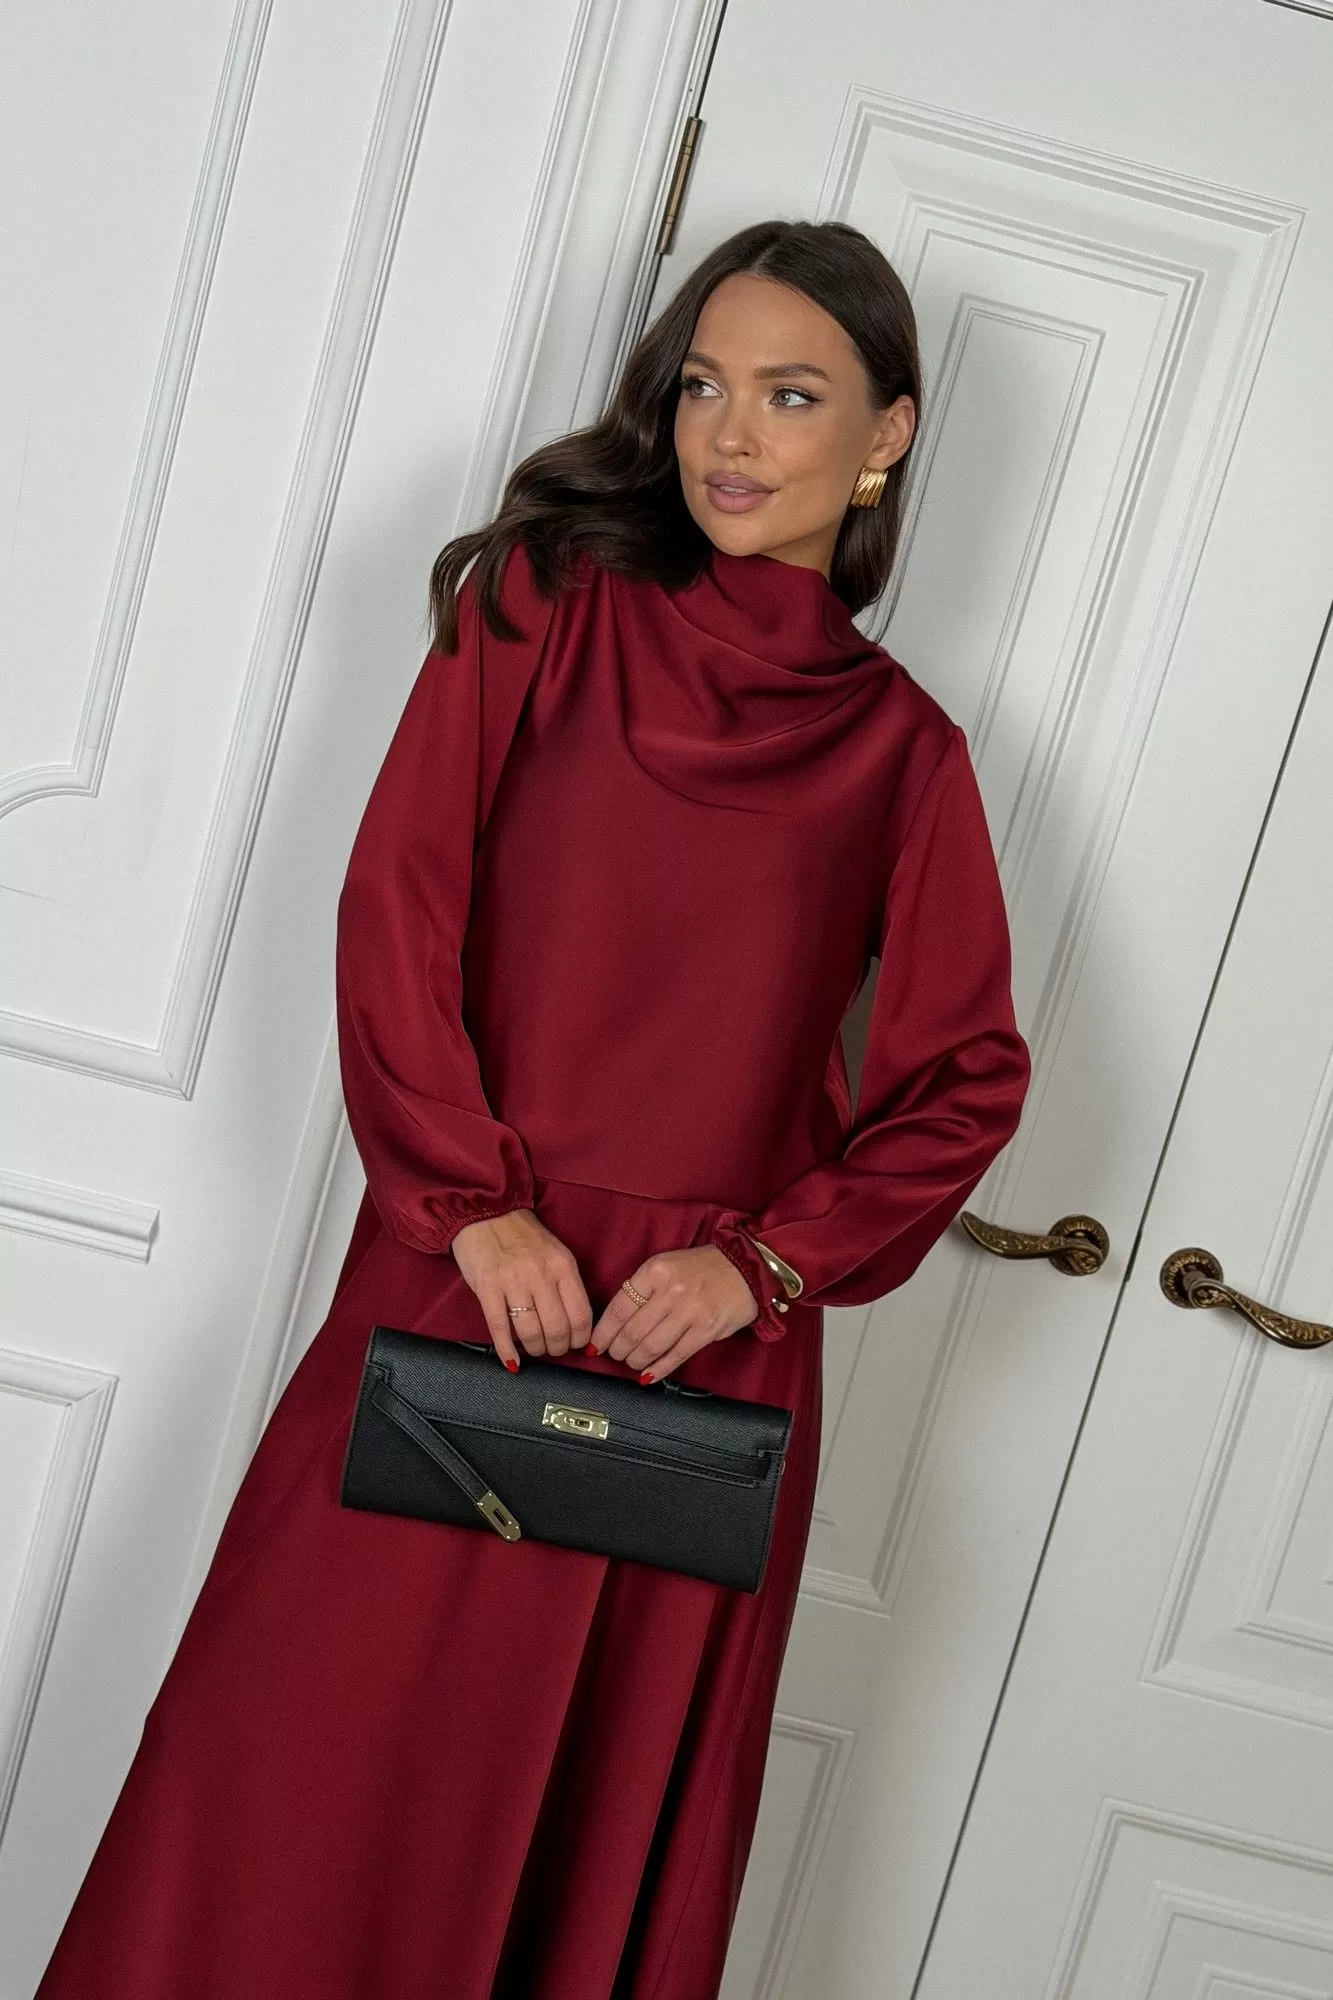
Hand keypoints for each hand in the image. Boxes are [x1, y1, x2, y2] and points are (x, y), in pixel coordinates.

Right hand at [450, 1209, 593, 1368]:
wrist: (487, 1212)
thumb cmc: (524, 1236)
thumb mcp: (556, 1253)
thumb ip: (566, 1284)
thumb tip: (576, 1324)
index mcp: (562, 1265)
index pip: (581, 1315)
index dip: (580, 1338)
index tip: (576, 1343)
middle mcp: (540, 1274)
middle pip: (557, 1329)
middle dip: (558, 1348)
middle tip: (554, 1349)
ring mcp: (512, 1282)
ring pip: (530, 1332)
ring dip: (535, 1349)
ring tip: (534, 1349)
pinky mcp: (486, 1288)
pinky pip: (499, 1328)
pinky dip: (507, 1351)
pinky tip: (512, 1361)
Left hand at [588, 1246, 758, 1381]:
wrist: (746, 1268)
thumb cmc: (702, 1267)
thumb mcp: (666, 1265)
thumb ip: (644, 1288)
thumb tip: (618, 1321)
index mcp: (655, 1271)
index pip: (619, 1307)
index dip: (603, 1331)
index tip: (595, 1344)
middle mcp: (670, 1291)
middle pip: (632, 1331)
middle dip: (617, 1349)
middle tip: (614, 1354)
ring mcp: (689, 1312)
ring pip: (651, 1346)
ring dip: (635, 1360)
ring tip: (630, 1362)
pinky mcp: (706, 1330)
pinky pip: (675, 1356)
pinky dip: (658, 1369)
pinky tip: (648, 1374)